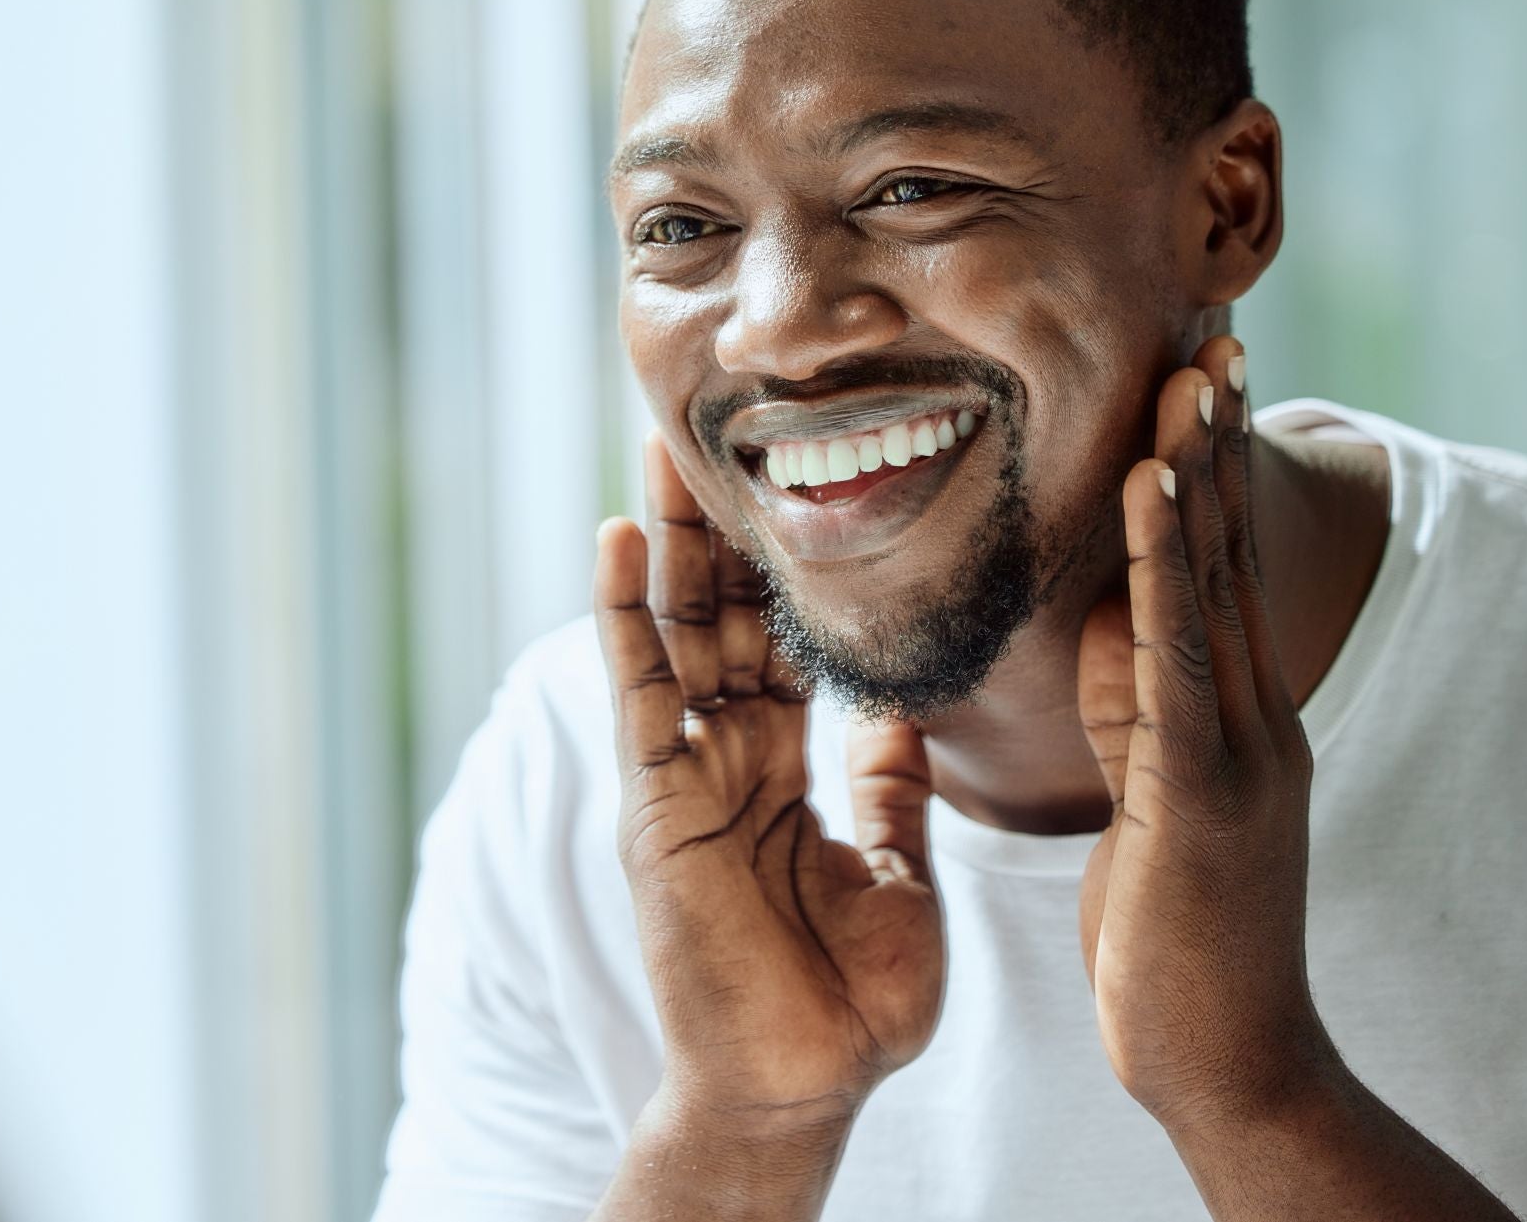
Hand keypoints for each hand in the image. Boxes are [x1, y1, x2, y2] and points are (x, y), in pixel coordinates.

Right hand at [596, 437, 944, 1133]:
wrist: (803, 1090)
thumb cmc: (849, 1004)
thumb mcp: (898, 874)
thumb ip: (890, 789)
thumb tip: (909, 712)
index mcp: (782, 773)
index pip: (784, 646)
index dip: (791, 572)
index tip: (805, 491)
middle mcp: (725, 762)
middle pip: (722, 622)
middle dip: (722, 533)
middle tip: (728, 436)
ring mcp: (683, 778)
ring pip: (673, 636)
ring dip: (667, 545)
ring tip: (665, 454)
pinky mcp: (653, 803)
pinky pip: (637, 694)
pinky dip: (622, 615)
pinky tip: (616, 540)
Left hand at [1076, 336, 1333, 1132]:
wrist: (1224, 1061)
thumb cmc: (1176, 936)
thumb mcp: (1151, 798)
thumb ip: (1136, 706)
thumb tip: (1111, 616)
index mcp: (1232, 717)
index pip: (1215, 570)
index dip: (1206, 472)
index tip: (1195, 378)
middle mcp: (1250, 715)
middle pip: (1225, 554)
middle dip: (1217, 442)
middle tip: (1213, 329)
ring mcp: (1237, 749)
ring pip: (1211, 584)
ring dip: (1200, 471)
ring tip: (1194, 371)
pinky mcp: (1202, 791)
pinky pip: (1177, 653)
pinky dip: (1165, 562)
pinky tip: (1155, 487)